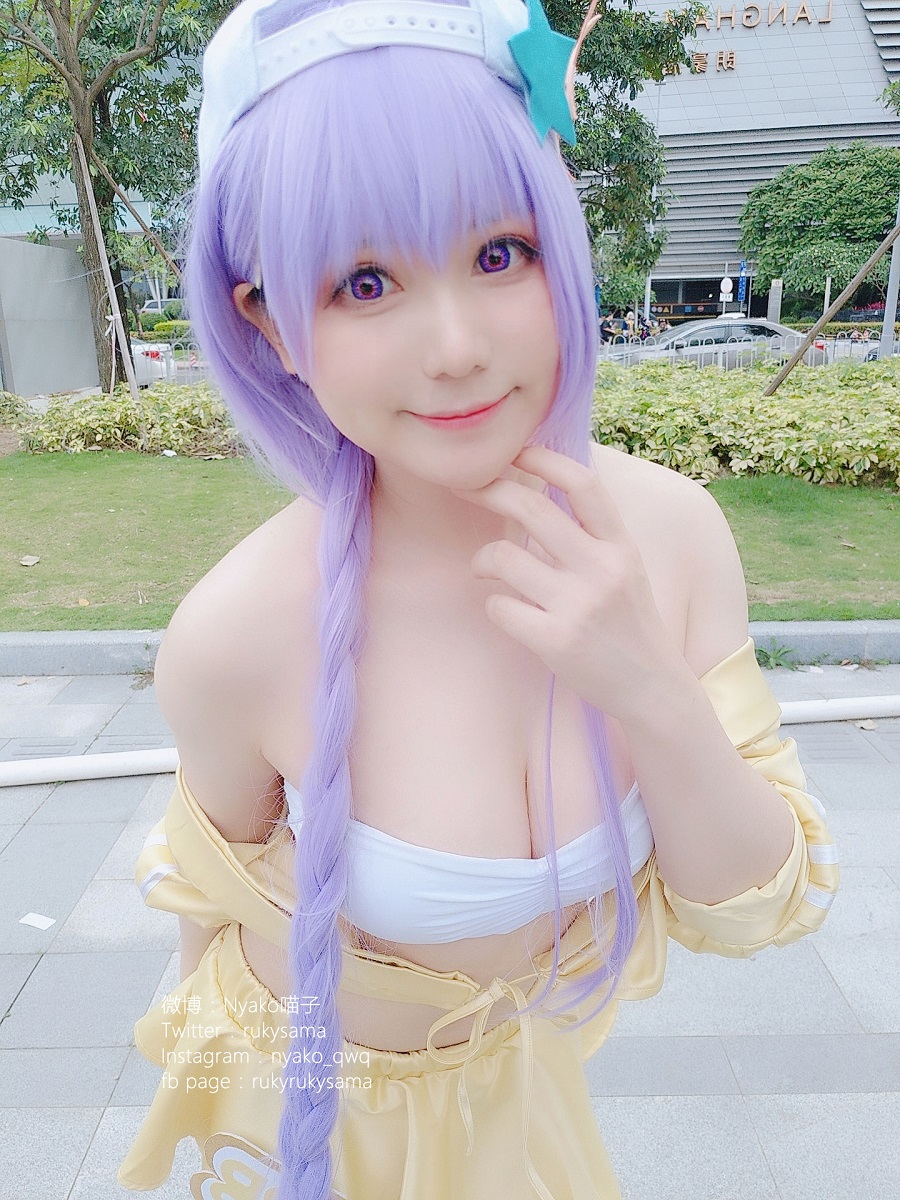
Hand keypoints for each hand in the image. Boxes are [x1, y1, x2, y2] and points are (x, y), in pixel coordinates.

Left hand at [450, 445, 685, 724]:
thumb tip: (542, 487)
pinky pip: (499, 606)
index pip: (583, 483)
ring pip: (503, 557)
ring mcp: (578, 606)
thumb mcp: (625, 568)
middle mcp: (602, 570)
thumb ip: (592, 534)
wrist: (651, 687)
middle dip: (489, 489)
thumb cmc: (628, 623)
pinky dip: (493, 604)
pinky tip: (505, 609)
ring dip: (482, 559)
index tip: (514, 452)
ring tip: (485, 568)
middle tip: (467, 488)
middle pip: (531, 508)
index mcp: (621, 546)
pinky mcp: (555, 641)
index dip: (543, 459)